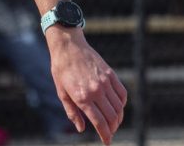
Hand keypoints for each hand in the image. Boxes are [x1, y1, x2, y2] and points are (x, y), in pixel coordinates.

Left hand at [46, 27, 126, 144]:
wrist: (69, 46)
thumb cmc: (61, 70)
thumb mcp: (61, 92)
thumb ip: (72, 112)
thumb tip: (81, 128)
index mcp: (82, 97)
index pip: (99, 123)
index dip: (105, 136)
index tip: (107, 142)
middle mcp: (96, 91)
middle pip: (112, 117)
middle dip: (112, 129)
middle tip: (109, 133)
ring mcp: (105, 82)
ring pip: (119, 107)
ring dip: (118, 118)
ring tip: (113, 122)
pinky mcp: (111, 74)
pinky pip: (122, 93)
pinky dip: (122, 104)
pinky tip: (118, 107)